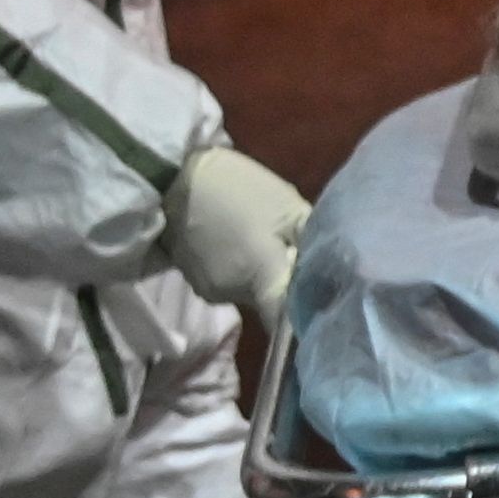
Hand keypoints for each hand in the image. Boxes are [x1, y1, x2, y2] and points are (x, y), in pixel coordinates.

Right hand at [166, 145, 312, 320]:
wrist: (169, 176)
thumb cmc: (235, 187)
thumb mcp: (287, 206)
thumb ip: (310, 244)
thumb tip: (329, 271)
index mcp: (263, 277)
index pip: (289, 319)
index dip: (305, 320)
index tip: (321, 314)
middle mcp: (235, 295)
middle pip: (271, 300)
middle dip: (283, 280)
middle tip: (289, 250)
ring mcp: (211, 291)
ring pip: (249, 290)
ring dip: (258, 273)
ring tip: (256, 239)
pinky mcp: (194, 281)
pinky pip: (227, 281)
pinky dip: (236, 268)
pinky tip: (233, 241)